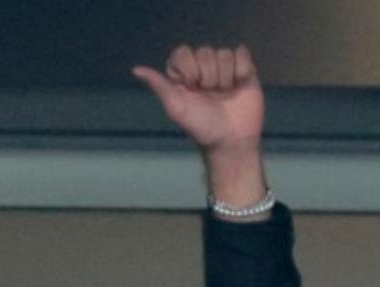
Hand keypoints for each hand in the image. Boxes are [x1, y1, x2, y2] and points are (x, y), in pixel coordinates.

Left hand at [133, 45, 263, 153]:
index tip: (192, 88)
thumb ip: (159, 85)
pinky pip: (242, 53)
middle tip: (211, 95)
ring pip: (224, 53)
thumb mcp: (176, 107)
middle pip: (205, 52)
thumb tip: (135, 69)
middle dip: (209, 76)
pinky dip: (242, 69)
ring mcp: (224, 68)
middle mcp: (202, 66)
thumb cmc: (202, 127)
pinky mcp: (244, 70)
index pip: (183, 52)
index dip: (189, 68)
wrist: (232, 141)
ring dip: (225, 77)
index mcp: (183, 71)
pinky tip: (239, 85)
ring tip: (226, 94)